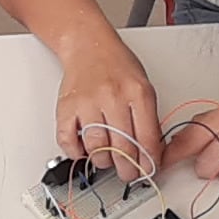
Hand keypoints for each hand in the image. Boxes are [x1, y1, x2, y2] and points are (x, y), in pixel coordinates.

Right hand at [53, 38, 162, 178]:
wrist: (88, 44)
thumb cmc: (117, 66)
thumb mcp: (144, 86)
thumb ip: (148, 118)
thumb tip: (151, 153)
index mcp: (137, 93)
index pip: (147, 139)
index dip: (148, 162)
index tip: (148, 170)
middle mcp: (112, 97)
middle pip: (122, 148)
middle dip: (127, 169)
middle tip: (128, 173)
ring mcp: (87, 103)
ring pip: (96, 148)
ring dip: (103, 161)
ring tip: (107, 160)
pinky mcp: (66, 107)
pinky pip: (68, 141)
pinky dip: (76, 152)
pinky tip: (84, 150)